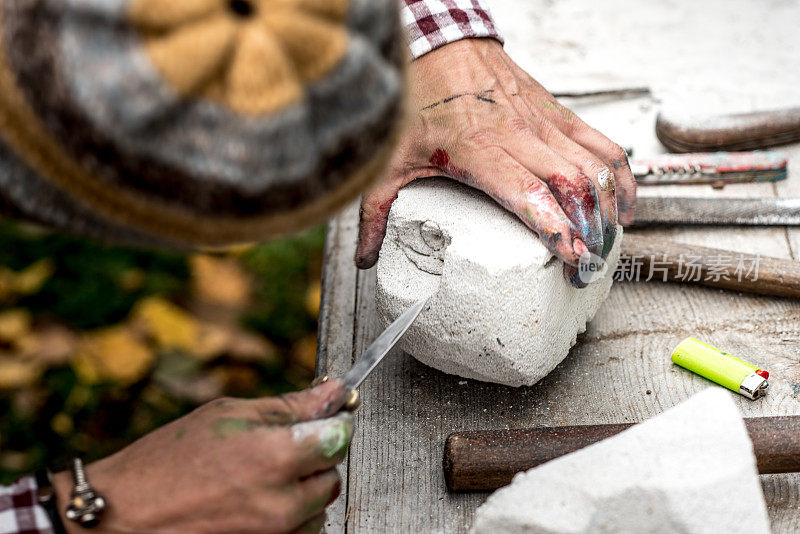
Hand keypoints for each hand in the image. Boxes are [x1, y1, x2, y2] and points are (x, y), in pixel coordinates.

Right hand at [53, 380, 351, 533]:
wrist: (124, 516)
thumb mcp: (227, 415)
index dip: (333, 422)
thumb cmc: (167, 461)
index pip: (339, 437)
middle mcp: (282, 501)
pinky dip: (289, 514)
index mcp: (275, 456)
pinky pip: (300, 530)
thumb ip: (288, 407)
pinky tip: (255, 501)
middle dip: (314, 456)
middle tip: (277, 447)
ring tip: (258, 477)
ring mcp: (276, 533)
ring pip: (318, 505)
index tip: (324, 417)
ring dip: (302, 488)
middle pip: (332, 473)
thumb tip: (333, 392)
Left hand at [356, 39, 635, 285]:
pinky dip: (620, 174)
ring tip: (608, 240)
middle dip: (589, 230)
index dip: (555, 228)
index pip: (528, 193)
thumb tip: (365, 260)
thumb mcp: (391, 159)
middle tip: (589, 266)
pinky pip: (601, 143)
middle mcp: (518, 134)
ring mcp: (542, 121)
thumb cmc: (417, 100)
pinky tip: (622, 202)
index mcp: (479, 150)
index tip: (571, 258)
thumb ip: (375, 212)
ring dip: (610, 205)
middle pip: (572, 184)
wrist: (440, 42)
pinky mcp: (557, 111)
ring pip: (594, 164)